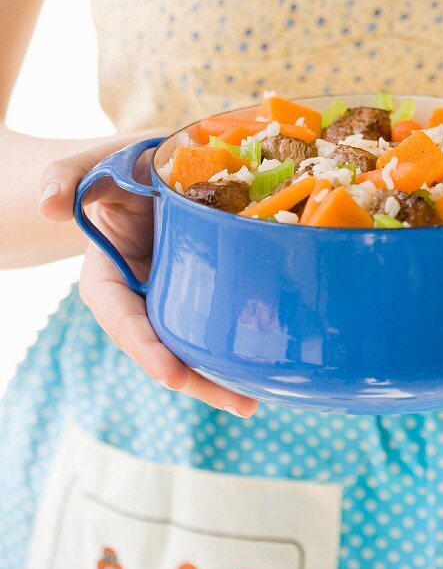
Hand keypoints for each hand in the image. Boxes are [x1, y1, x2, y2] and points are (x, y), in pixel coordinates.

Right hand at [39, 135, 257, 416]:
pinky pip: (214, 325)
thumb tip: (50, 206)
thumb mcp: (96, 165)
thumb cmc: (122, 165)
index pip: (121, 317)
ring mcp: (172, 298)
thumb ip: (68, 178)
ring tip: (253, 402)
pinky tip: (267, 370)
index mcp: (106, 275)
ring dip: (219, 378)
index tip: (171, 375)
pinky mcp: (202, 292)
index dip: (145, 347)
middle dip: (194, 379)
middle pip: (161, 347)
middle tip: (239, 404)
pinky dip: (234, 349)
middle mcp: (139, 296)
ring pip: (191, 345)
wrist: (157, 165)